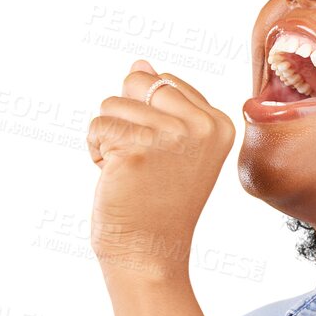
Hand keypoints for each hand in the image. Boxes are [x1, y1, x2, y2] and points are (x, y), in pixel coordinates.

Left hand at [86, 61, 234, 280]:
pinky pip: (97, 126)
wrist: (150, 252)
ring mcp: (172, 135)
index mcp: (219, 123)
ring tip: (130, 171)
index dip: (148, 115)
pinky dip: (95, 151)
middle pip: (138, 82)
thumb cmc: (159, 203)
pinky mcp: (138, 148)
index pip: (165, 81)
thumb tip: (141, 63)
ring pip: (112, 104)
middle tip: (142, 160)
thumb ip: (164, 102)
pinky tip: (116, 177)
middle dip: (125, 118)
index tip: (163, 155)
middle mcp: (202, 126)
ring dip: (109, 137)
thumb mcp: (174, 146)